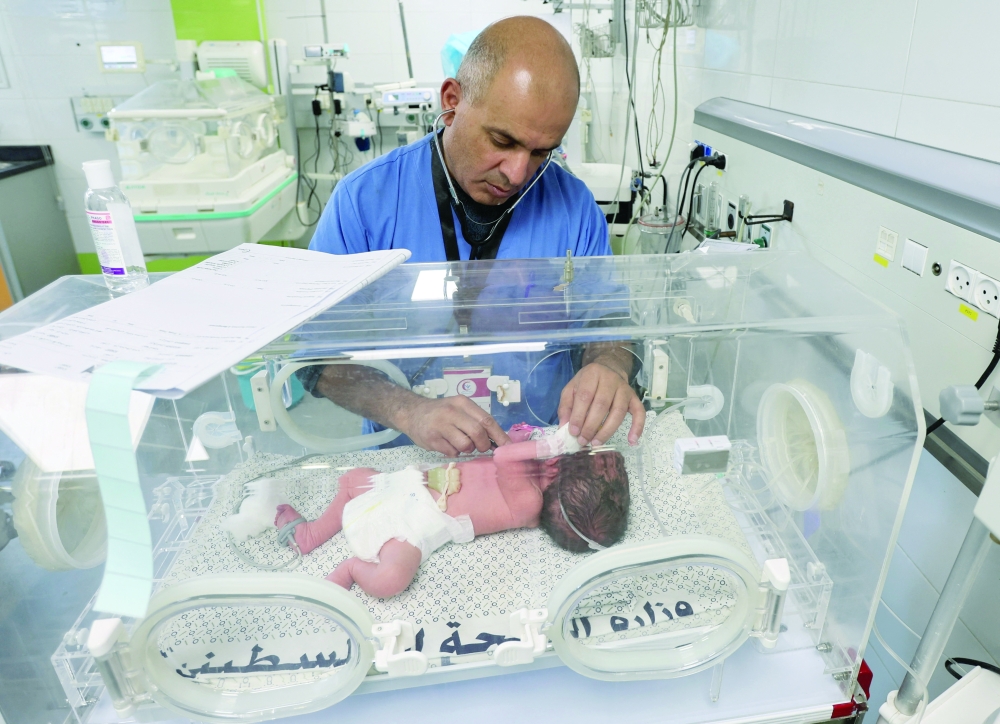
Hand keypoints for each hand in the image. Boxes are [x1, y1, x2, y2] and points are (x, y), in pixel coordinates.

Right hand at [393, 394, 511, 456]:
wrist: (412, 413)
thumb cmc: (441, 413)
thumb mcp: (459, 410)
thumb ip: (477, 421)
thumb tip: (498, 441)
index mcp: (462, 403)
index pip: (486, 420)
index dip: (499, 435)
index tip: (508, 447)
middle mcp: (451, 412)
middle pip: (477, 432)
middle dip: (482, 445)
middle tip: (479, 446)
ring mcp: (440, 425)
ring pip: (465, 444)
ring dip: (467, 449)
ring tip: (459, 443)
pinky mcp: (431, 439)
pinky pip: (452, 452)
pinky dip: (453, 452)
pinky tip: (446, 444)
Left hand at [558, 361, 644, 446]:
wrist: (608, 368)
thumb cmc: (587, 382)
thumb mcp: (571, 388)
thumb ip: (566, 406)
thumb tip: (564, 426)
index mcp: (592, 374)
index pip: (585, 396)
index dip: (578, 416)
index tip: (573, 432)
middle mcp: (611, 380)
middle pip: (602, 405)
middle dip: (591, 426)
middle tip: (583, 440)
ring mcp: (625, 389)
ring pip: (618, 412)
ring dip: (607, 430)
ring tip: (596, 443)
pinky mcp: (634, 397)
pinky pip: (640, 412)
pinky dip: (638, 427)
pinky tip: (632, 441)